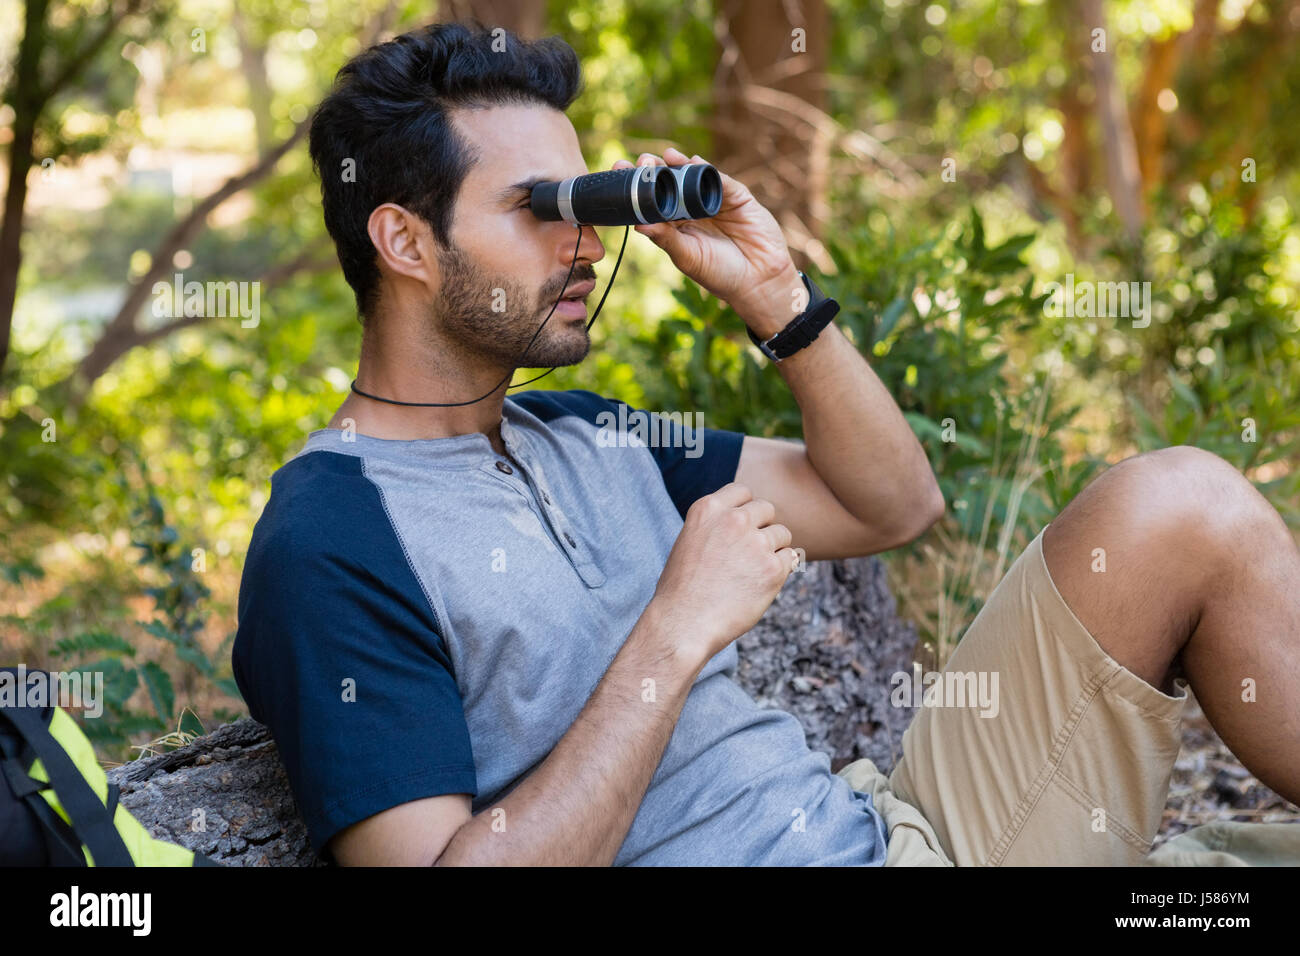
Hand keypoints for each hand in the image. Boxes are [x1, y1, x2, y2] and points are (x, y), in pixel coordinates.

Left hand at [611, 148, 799, 321]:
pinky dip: (706, 169)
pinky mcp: (737, 196)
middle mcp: (692, 210)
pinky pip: (719, 179)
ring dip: (677, 164)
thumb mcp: (688, 258)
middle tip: (641, 161)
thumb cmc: (720, 275)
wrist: (759, 281)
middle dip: (654, 170)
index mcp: (676, 226)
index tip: (619, 171)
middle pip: (669, 183)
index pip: (652, 201)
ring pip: (692, 177)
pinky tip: (693, 162)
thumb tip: (638, 225)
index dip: (637, 186)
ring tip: (664, 157)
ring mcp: (714, 201)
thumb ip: (666, 239)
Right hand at [648, 481, 797, 664]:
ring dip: (773, 551)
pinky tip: (761, 584)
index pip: (743, 492)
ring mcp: (755, 543)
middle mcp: (734, 519)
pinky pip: (791, 558)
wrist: (684, 624)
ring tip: (751, 573)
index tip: (741, 528)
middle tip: (748, 555)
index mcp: (709, 509)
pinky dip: (782, 570)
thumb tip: (746, 519)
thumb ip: (715, 524)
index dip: (746, 510)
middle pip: (767, 509)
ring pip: (782, 534)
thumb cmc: (682, 589)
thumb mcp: (689, 540)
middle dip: (762, 528)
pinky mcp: (773, 568)